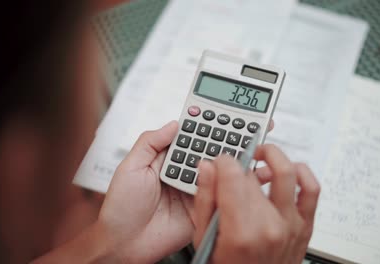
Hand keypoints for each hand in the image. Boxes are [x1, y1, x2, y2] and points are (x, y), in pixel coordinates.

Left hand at [97, 120, 274, 262]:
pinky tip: (252, 177)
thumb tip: (175, 123)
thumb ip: (150, 142)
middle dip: (233, 140)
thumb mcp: (130, 167)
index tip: (227, 114)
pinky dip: (239, 188)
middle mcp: (186, 172)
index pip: (193, 136)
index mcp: (169, 159)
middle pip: (213, 152)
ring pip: (222, 172)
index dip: (209, 124)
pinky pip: (223, 197)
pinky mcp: (205, 209)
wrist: (125, 243)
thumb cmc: (121, 207)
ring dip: (240, 161)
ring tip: (258, 149)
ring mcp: (197, 190)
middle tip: (253, 129)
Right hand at [194, 145, 319, 263]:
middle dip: (238, 167)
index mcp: (240, 231)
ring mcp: (291, 225)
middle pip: (253, 176)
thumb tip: (207, 168)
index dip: (223, 162)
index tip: (218, 163)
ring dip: (272, 157)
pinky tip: (288, 171)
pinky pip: (311, 189)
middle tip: (230, 172)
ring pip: (285, 173)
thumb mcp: (205, 239)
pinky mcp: (305, 226)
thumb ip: (205, 200)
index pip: (232, 176)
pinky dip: (301, 172)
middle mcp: (269, 225)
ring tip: (260, 159)